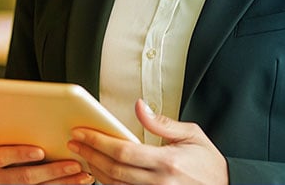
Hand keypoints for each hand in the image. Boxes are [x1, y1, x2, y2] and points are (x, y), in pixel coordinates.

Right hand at [0, 143, 93, 184]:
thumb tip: (47, 124)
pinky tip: (75, 182)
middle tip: (73, 165)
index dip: (20, 154)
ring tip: (82, 175)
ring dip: (63, 182)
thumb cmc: (2, 150)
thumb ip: (15, 137)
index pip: (0, 156)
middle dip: (52, 170)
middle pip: (24, 176)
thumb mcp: (1, 143)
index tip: (40, 152)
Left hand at [66, 99, 227, 184]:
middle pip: (113, 170)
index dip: (98, 142)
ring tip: (83, 156)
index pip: (124, 151)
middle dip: (90, 155)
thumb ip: (162, 123)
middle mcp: (159, 182)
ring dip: (95, 170)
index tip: (83, 133)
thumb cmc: (209, 164)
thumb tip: (140, 106)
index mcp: (168, 162)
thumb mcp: (191, 135)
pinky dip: (109, 183)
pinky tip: (100, 173)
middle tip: (75, 143)